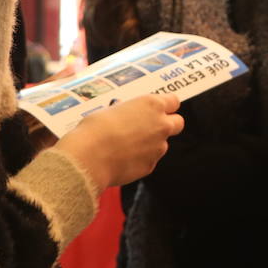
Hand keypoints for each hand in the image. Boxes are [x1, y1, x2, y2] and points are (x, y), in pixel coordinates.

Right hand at [53, 94, 183, 189]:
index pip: (173, 101)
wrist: (89, 156)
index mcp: (152, 105)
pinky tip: (122, 159)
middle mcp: (161, 124)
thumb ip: (129, 112)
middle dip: (168, 124)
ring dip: (151, 144)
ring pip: (162, 144)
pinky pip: (149, 160)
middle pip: (178, 123)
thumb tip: (128, 114)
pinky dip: (140, 159)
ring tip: (126, 146)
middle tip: (150, 127)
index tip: (159, 108)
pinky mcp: (151, 166)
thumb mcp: (112, 110)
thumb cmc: (96, 128)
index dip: (166, 105)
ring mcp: (158, 147)